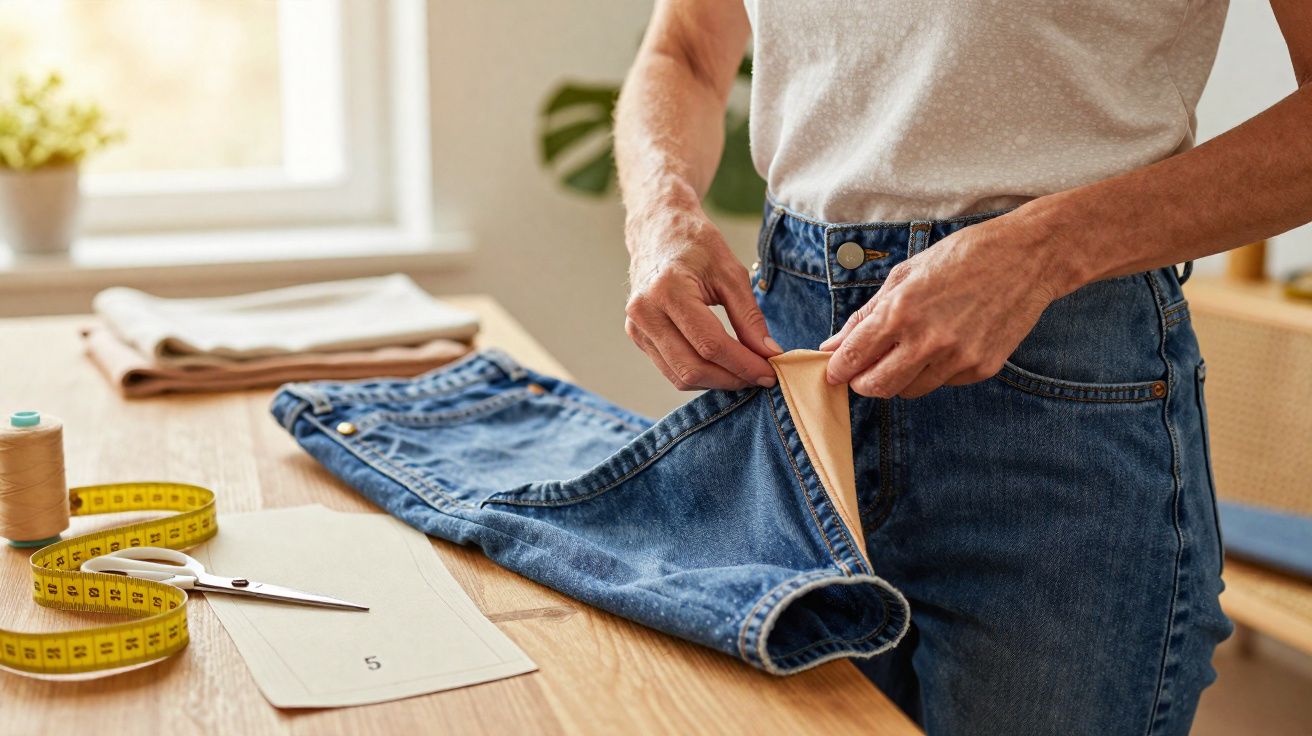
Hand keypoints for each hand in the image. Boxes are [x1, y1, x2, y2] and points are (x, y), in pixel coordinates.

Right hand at [625, 204, 781, 389]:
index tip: (771, 371)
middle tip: (761, 376)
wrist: (658, 230)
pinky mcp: (637, 336)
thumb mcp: (731, 274)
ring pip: (680, 376)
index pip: (710, 344)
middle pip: (693, 368)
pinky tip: (722, 366)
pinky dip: (700, 374)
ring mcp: (636, 327)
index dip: (744, 364)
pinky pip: (670, 369)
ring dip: (716, 382)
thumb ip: (749, 317)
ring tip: (744, 372)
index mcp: (668, 290)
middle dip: (732, 378)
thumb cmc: (696, 245)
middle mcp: (645, 312)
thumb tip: (769, 354)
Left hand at [819, 210, 1068, 397]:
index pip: (854, 356)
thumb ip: (866, 314)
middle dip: (863, 383)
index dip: (838, 369)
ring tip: (912, 348)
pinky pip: (942, 383)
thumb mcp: (906, 274)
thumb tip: (833, 344)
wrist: (1027, 257)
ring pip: (910, 390)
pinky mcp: (981, 368)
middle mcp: (928, 340)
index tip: (834, 371)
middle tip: (864, 371)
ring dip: (901, 377)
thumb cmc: (963, 257)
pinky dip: (935, 371)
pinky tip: (947, 343)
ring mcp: (957, 358)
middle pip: (877, 387)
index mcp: (902, 311)